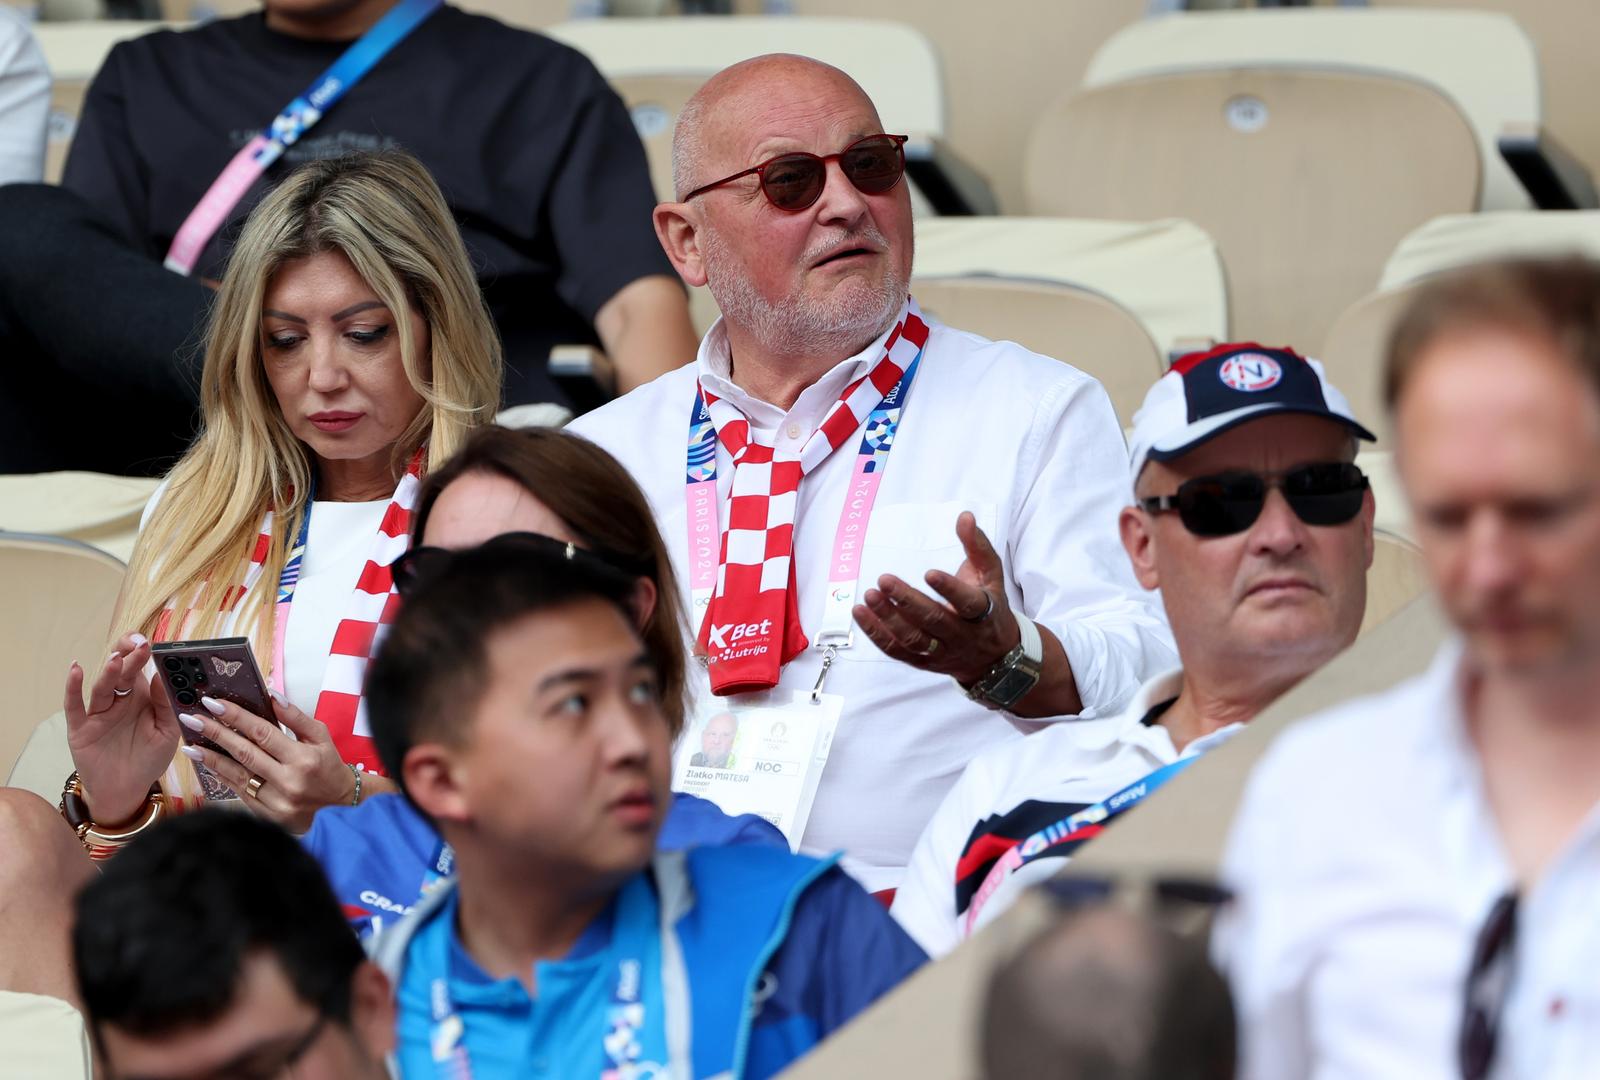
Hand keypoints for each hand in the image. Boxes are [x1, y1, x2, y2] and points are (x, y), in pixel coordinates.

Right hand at [65, 633, 180, 824]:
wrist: (126, 790)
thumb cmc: (149, 759)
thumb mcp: (168, 732)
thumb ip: (167, 705)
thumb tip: (164, 676)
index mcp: (142, 697)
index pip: (140, 666)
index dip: (143, 653)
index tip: (152, 643)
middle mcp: (119, 700)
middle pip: (122, 672)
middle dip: (130, 657)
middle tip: (140, 645)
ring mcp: (98, 713)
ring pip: (102, 687)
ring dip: (109, 672)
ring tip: (117, 659)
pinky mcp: (81, 728)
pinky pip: (75, 706)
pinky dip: (73, 688)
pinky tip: (76, 670)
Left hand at [176, 693, 355, 833]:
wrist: (339, 806)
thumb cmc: (329, 766)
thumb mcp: (320, 736)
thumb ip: (295, 717)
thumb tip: (271, 696)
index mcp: (303, 758)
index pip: (262, 733)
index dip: (236, 716)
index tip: (213, 703)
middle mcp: (289, 781)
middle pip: (245, 753)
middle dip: (215, 734)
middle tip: (193, 719)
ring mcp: (277, 802)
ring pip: (238, 776)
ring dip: (212, 759)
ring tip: (191, 745)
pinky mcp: (269, 817)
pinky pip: (241, 793)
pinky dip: (224, 778)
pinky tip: (209, 766)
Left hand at [853, 512, 1020, 685]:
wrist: (994, 658)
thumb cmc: (990, 607)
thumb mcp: (991, 576)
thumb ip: (977, 546)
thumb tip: (965, 516)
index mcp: (983, 612)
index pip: (967, 603)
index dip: (949, 589)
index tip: (929, 573)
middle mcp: (962, 636)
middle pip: (934, 621)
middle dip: (908, 601)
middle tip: (884, 579)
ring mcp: (942, 652)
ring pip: (913, 639)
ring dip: (888, 618)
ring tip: (869, 595)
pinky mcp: (923, 662)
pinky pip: (897, 650)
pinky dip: (877, 633)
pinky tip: (861, 613)